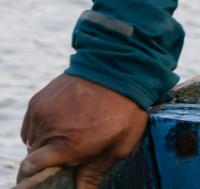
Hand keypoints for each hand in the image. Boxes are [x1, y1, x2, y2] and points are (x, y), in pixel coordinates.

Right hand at [18, 74, 147, 187]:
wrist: (120, 66)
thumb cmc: (125, 108)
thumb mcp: (120, 145)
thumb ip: (95, 172)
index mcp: (67, 145)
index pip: (31, 170)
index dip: (34, 178)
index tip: (46, 178)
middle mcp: (47, 130)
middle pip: (33, 157)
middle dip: (49, 159)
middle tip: (73, 152)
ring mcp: (40, 113)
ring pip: (32, 140)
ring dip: (46, 142)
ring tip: (72, 132)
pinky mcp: (38, 100)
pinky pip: (32, 124)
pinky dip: (43, 127)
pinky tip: (65, 121)